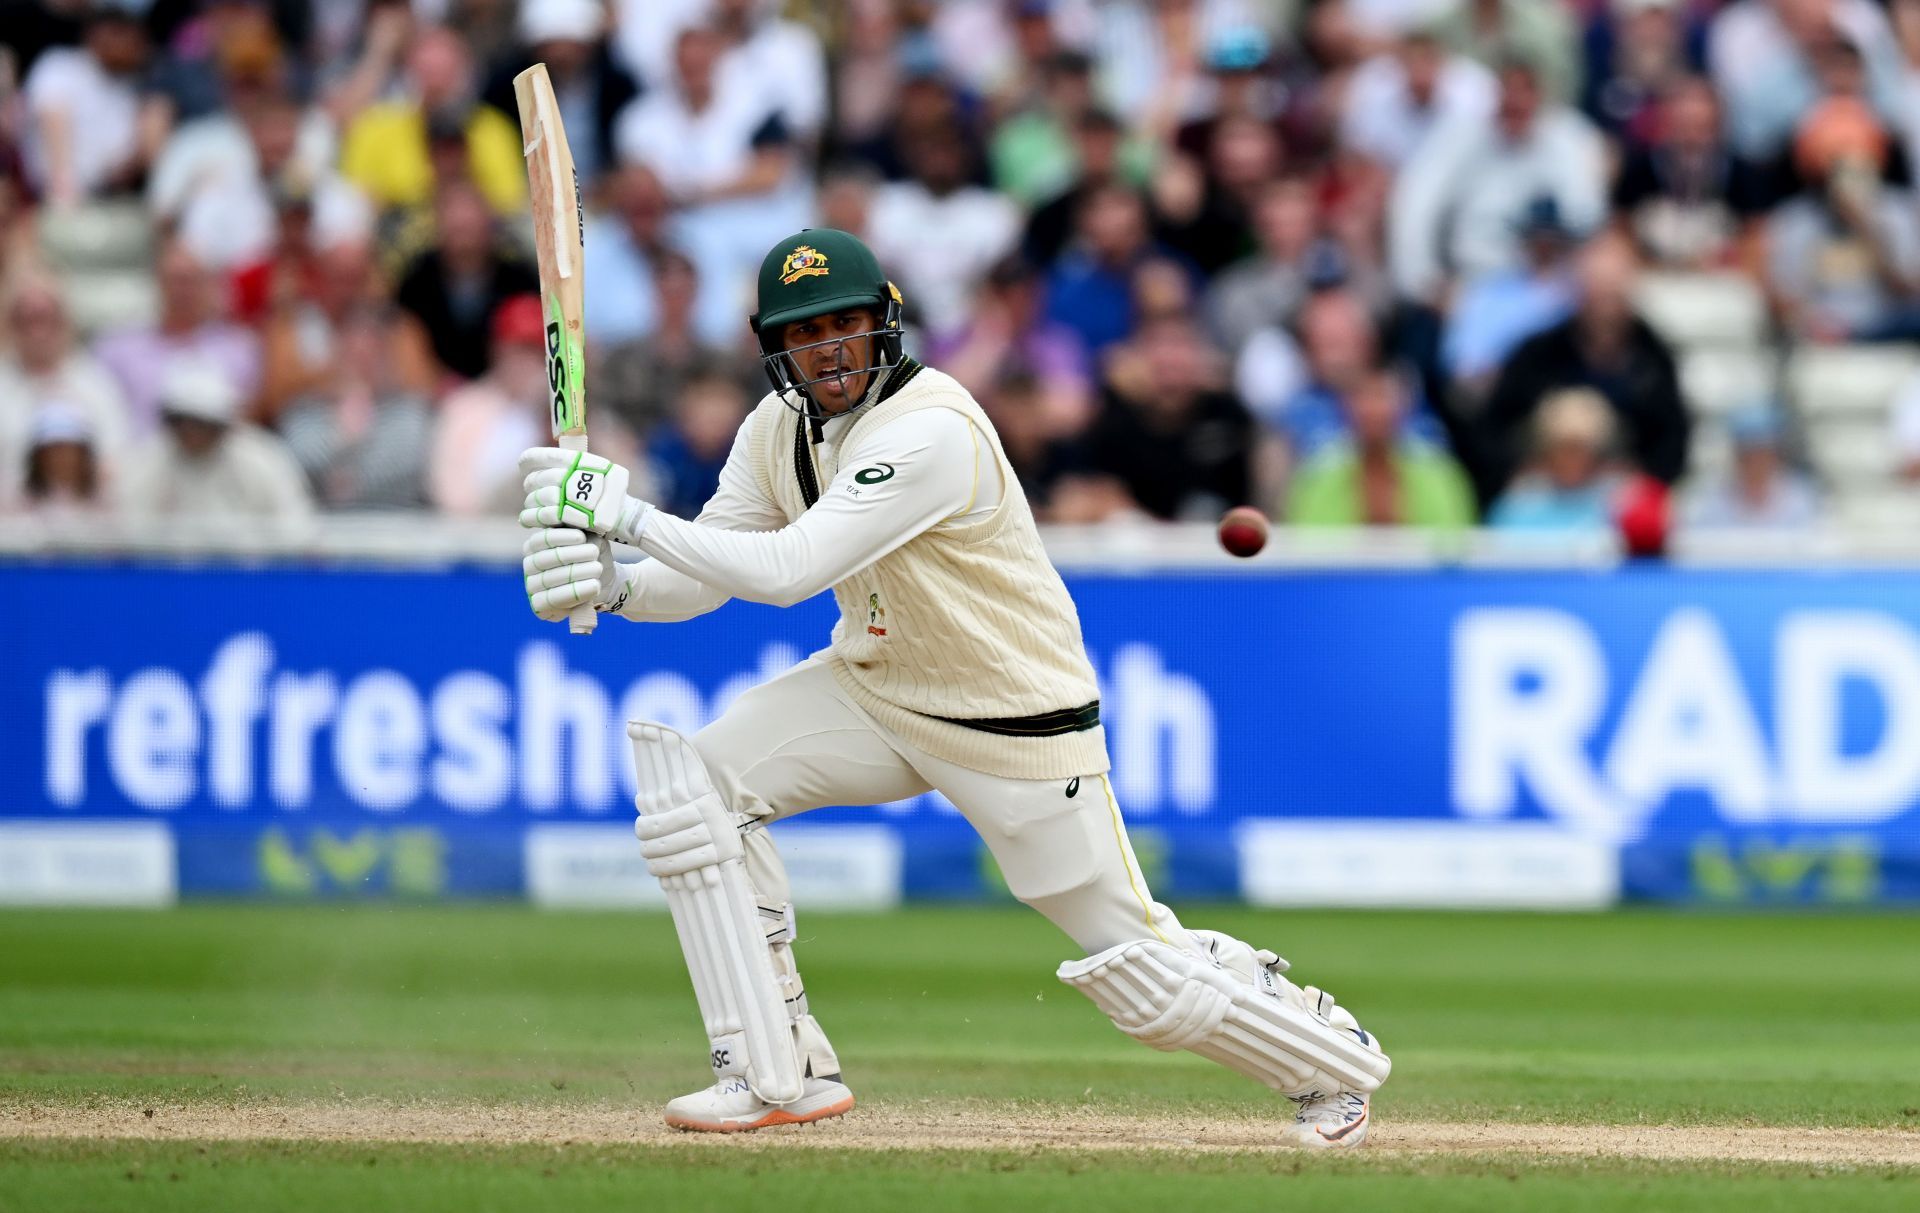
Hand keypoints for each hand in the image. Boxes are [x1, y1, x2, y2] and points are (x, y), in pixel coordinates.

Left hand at [518, 447, 652, 542]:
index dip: (529, 460)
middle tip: (530, 493)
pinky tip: (529, 519)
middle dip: (531, 486)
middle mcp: (575, 473)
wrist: (627, 517)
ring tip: (531, 509)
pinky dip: (532, 517)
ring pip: (539, 497)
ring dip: (531, 504)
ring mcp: (573, 494)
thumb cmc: (609, 496)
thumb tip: (544, 466)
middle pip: (539, 478)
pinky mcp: (571, 514)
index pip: (545, 455)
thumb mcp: (596, 472)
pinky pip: (543, 514)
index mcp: (580, 460)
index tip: (522, 466)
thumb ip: (573, 468)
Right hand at [522, 527, 629, 621]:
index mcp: (536, 544)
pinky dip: (576, 592)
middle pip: (546, 558)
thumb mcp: (590, 537)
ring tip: (598, 568)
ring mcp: (531, 585)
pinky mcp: (539, 605)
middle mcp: (530, 563)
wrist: (603, 580)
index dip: (561, 537)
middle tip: (594, 553)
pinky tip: (594, 586)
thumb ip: (581, 528)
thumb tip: (576, 520)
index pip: (542, 539)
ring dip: (577, 572)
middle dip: (572, 555)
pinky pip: (553, 599)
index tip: (582, 537)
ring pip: (550, 578)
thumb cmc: (593, 555)